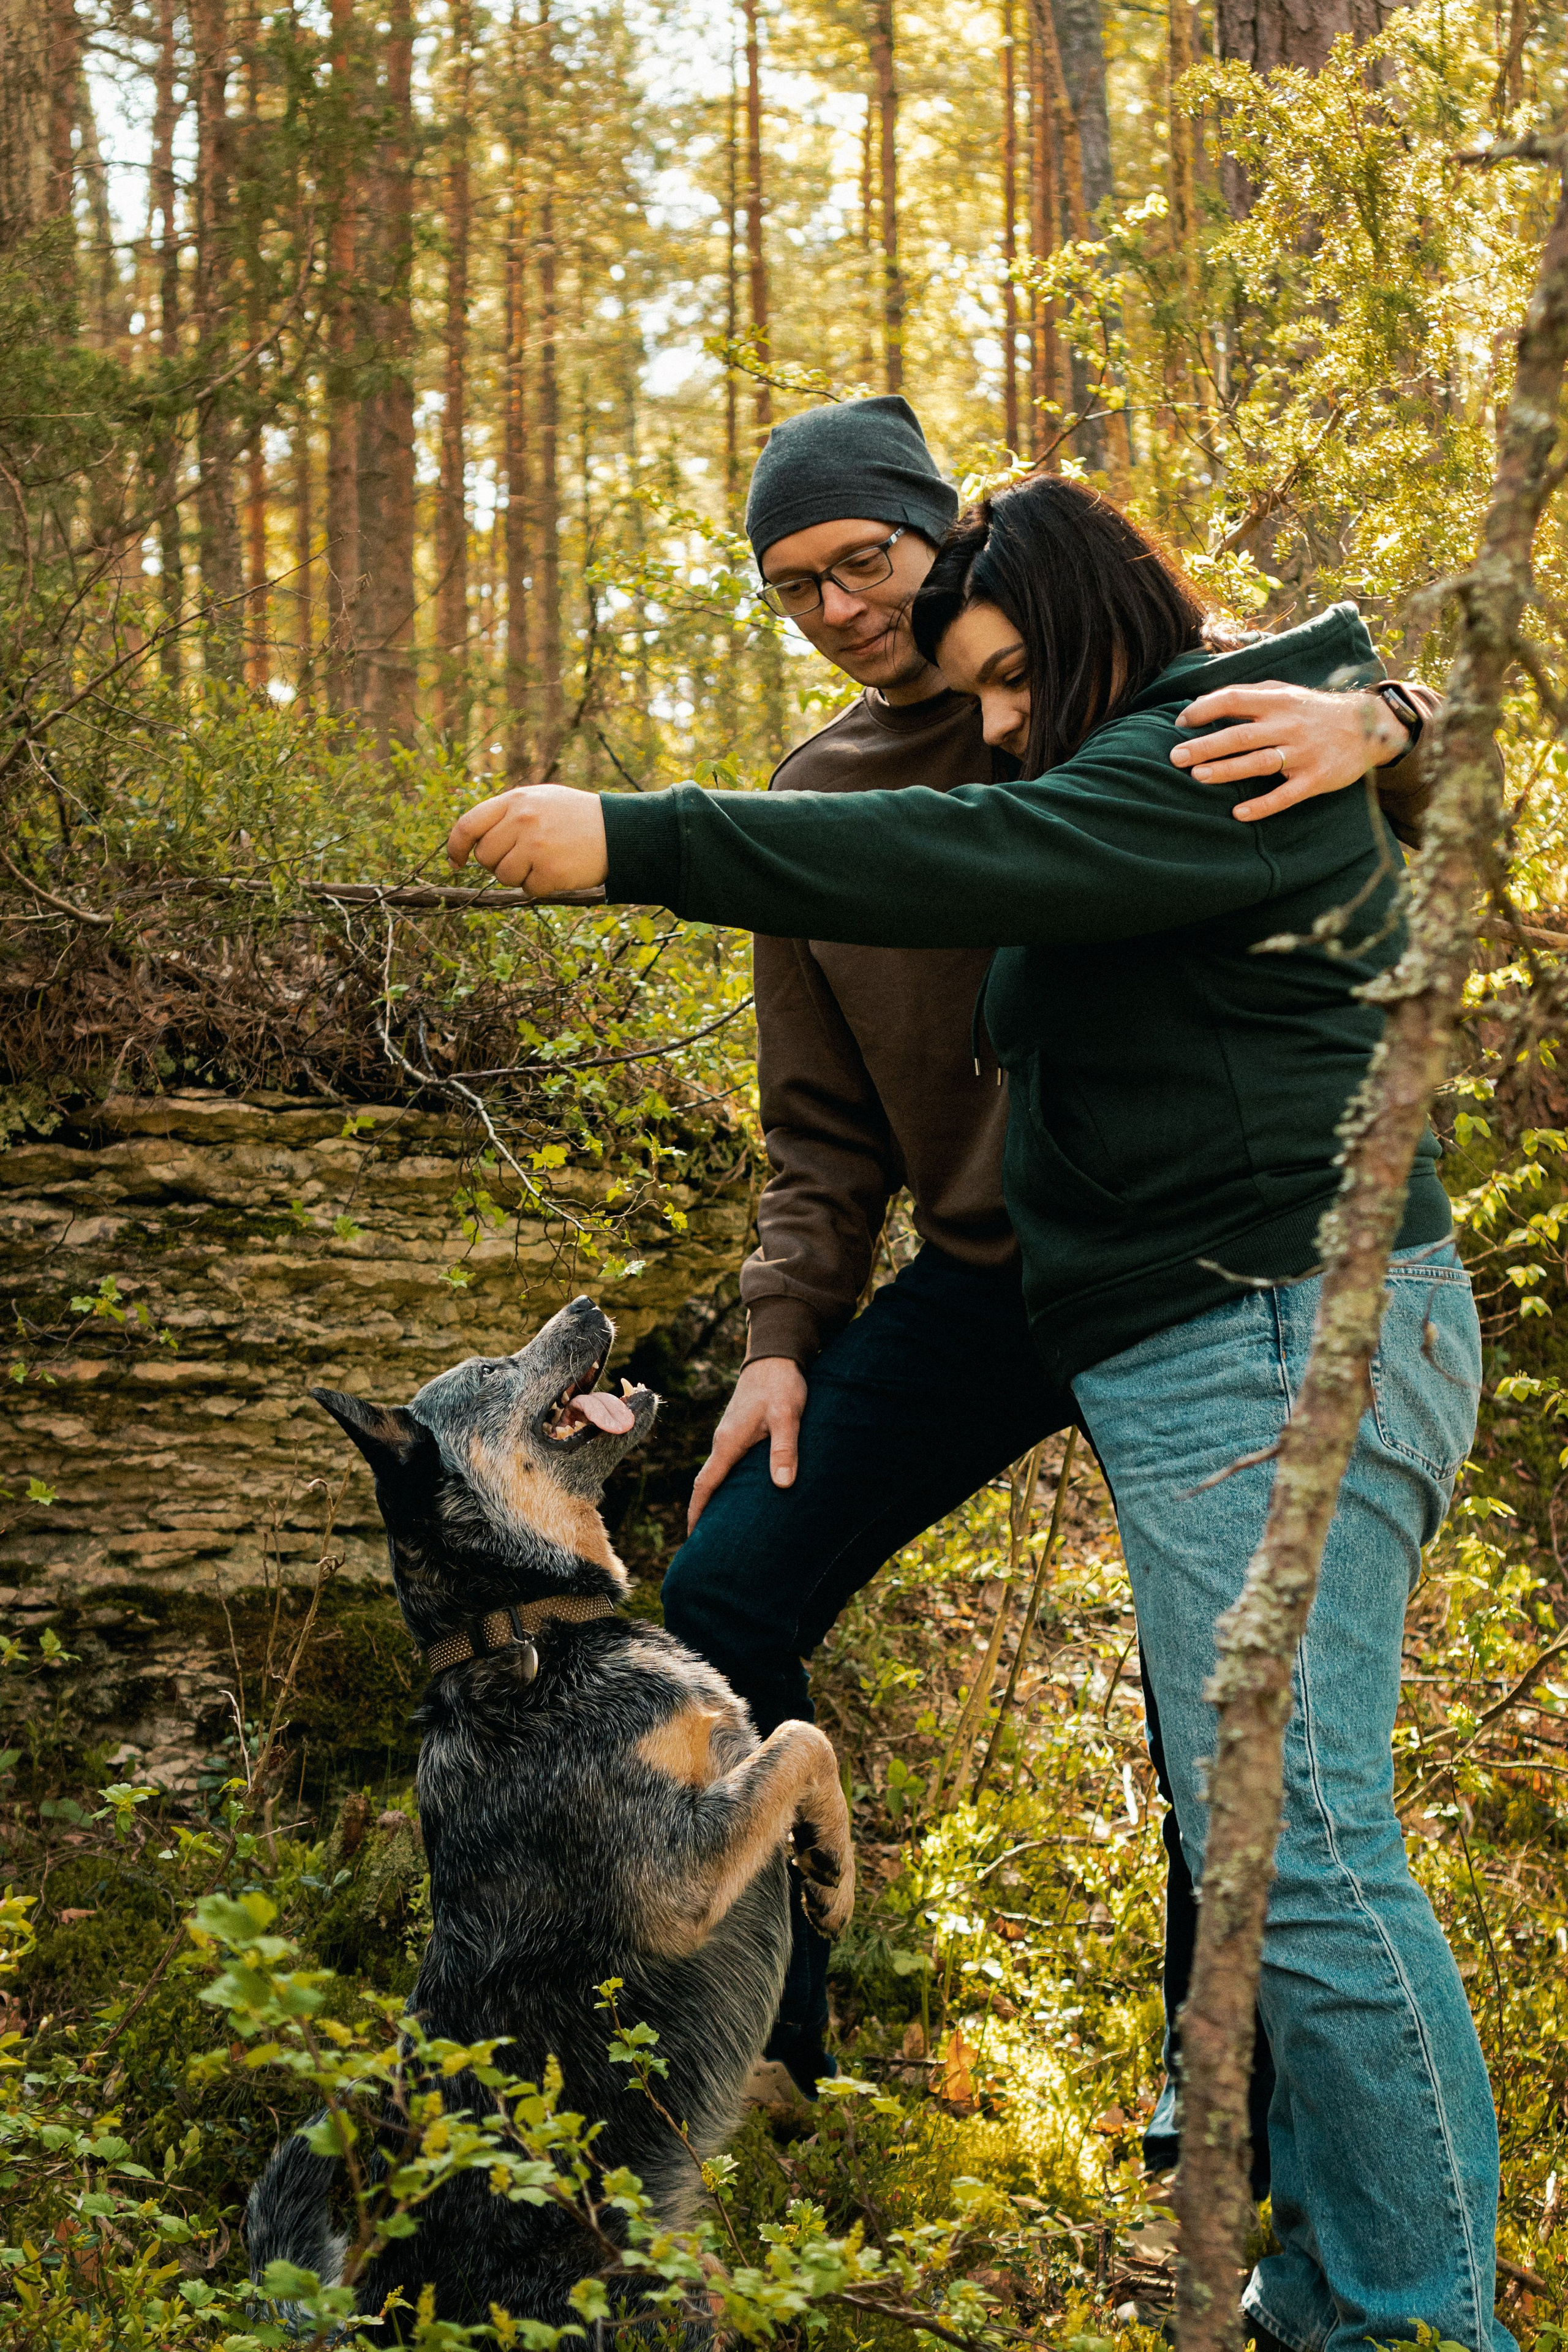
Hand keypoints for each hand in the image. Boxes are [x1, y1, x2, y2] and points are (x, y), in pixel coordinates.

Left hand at [446, 783, 608, 891]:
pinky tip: (559, 871)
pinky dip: (541, 886)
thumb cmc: (576, 817)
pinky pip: (528, 889)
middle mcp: (522, 820)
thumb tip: (472, 840)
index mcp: (515, 800)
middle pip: (485, 857)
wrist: (619, 831)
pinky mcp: (550, 871)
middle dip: (498, 863)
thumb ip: (507, 813)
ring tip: (544, 861)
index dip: (456, 846)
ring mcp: (536, 846)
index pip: (468, 825)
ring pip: (503, 876)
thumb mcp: (540, 799)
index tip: (456, 862)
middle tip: (524, 858)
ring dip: (520, 876)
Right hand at [688, 1356, 805, 1533]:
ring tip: (725, 1526)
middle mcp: (724, 1441)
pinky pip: (731, 1463)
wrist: (776, 1355)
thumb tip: (782, 1485)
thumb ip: (784, 1449)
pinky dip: (730, 1482)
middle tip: (707, 1543)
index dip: (698, 1511)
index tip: (692, 1536)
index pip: (706, 1484)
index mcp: (729, 1442)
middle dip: (705, 1512)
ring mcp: (731, 1436)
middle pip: (708, 1483)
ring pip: (720, 1473)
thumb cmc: (781, 1385)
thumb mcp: (787, 1416)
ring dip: (718, 1497)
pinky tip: (744, 1493)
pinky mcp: (742, 1431)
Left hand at [1170, 682, 1411, 822]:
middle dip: (1205, 746)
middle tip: (1175, 757)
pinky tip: (1238, 814)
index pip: (1233, 700)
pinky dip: (1262, 806)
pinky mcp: (1315, 779)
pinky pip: (1285, 796)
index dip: (1203, 710)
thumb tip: (1205, 699)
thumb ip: (1249, 694)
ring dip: (1226, 771)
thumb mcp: (1286, 692)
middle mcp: (1288, 725)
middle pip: (1240, 735)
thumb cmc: (1313, 710)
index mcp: (1277, 701)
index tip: (1180, 722)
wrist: (1368, 726)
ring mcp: (1302, 753)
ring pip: (1258, 763)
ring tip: (1198, 777)